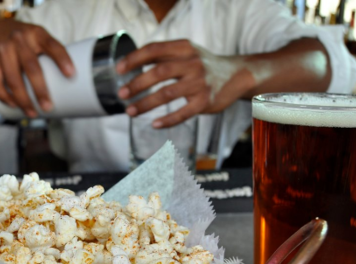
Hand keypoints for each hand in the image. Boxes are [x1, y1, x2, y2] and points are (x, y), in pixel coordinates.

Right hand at [0, 19, 74, 117]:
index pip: (52, 45)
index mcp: (37, 33)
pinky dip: (4, 96)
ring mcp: (2, 47)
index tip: (71, 75)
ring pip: (12, 78)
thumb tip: (68, 86)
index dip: (62, 59)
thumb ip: (49, 56)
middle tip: (48, 107)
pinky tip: (13, 105)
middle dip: (40, 90)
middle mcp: (19, 38)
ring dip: (23, 99)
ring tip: (32, 113)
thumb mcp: (38, 39)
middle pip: (31, 67)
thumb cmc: (25, 42)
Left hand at [116, 40, 248, 128]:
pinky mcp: (205, 102)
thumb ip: (163, 56)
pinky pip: (183, 113)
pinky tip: (154, 124)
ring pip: (167, 94)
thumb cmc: (203, 65)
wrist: (236, 75)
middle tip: (122, 94)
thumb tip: (130, 64)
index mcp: (184, 48)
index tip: (119, 70)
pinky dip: (167, 120)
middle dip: (137, 84)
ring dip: (146, 104)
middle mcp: (193, 63)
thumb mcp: (186, 53)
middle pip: (159, 72)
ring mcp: (200, 83)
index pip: (154, 50)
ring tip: (130, 111)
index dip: (134, 59)